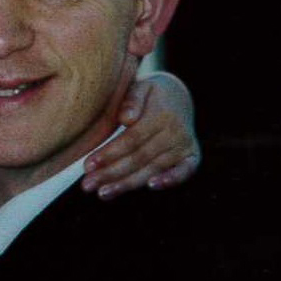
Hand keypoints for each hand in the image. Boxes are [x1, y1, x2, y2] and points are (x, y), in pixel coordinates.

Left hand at [81, 72, 200, 198]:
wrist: (178, 96)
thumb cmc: (150, 94)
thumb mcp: (141, 87)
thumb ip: (132, 99)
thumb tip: (126, 118)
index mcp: (161, 115)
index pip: (131, 139)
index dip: (110, 153)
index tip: (88, 165)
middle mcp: (175, 132)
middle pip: (139, 158)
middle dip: (112, 173)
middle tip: (88, 184)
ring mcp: (185, 146)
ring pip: (153, 169)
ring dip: (128, 183)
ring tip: (103, 193)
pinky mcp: (192, 157)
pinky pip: (184, 172)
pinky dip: (171, 180)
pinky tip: (151, 187)